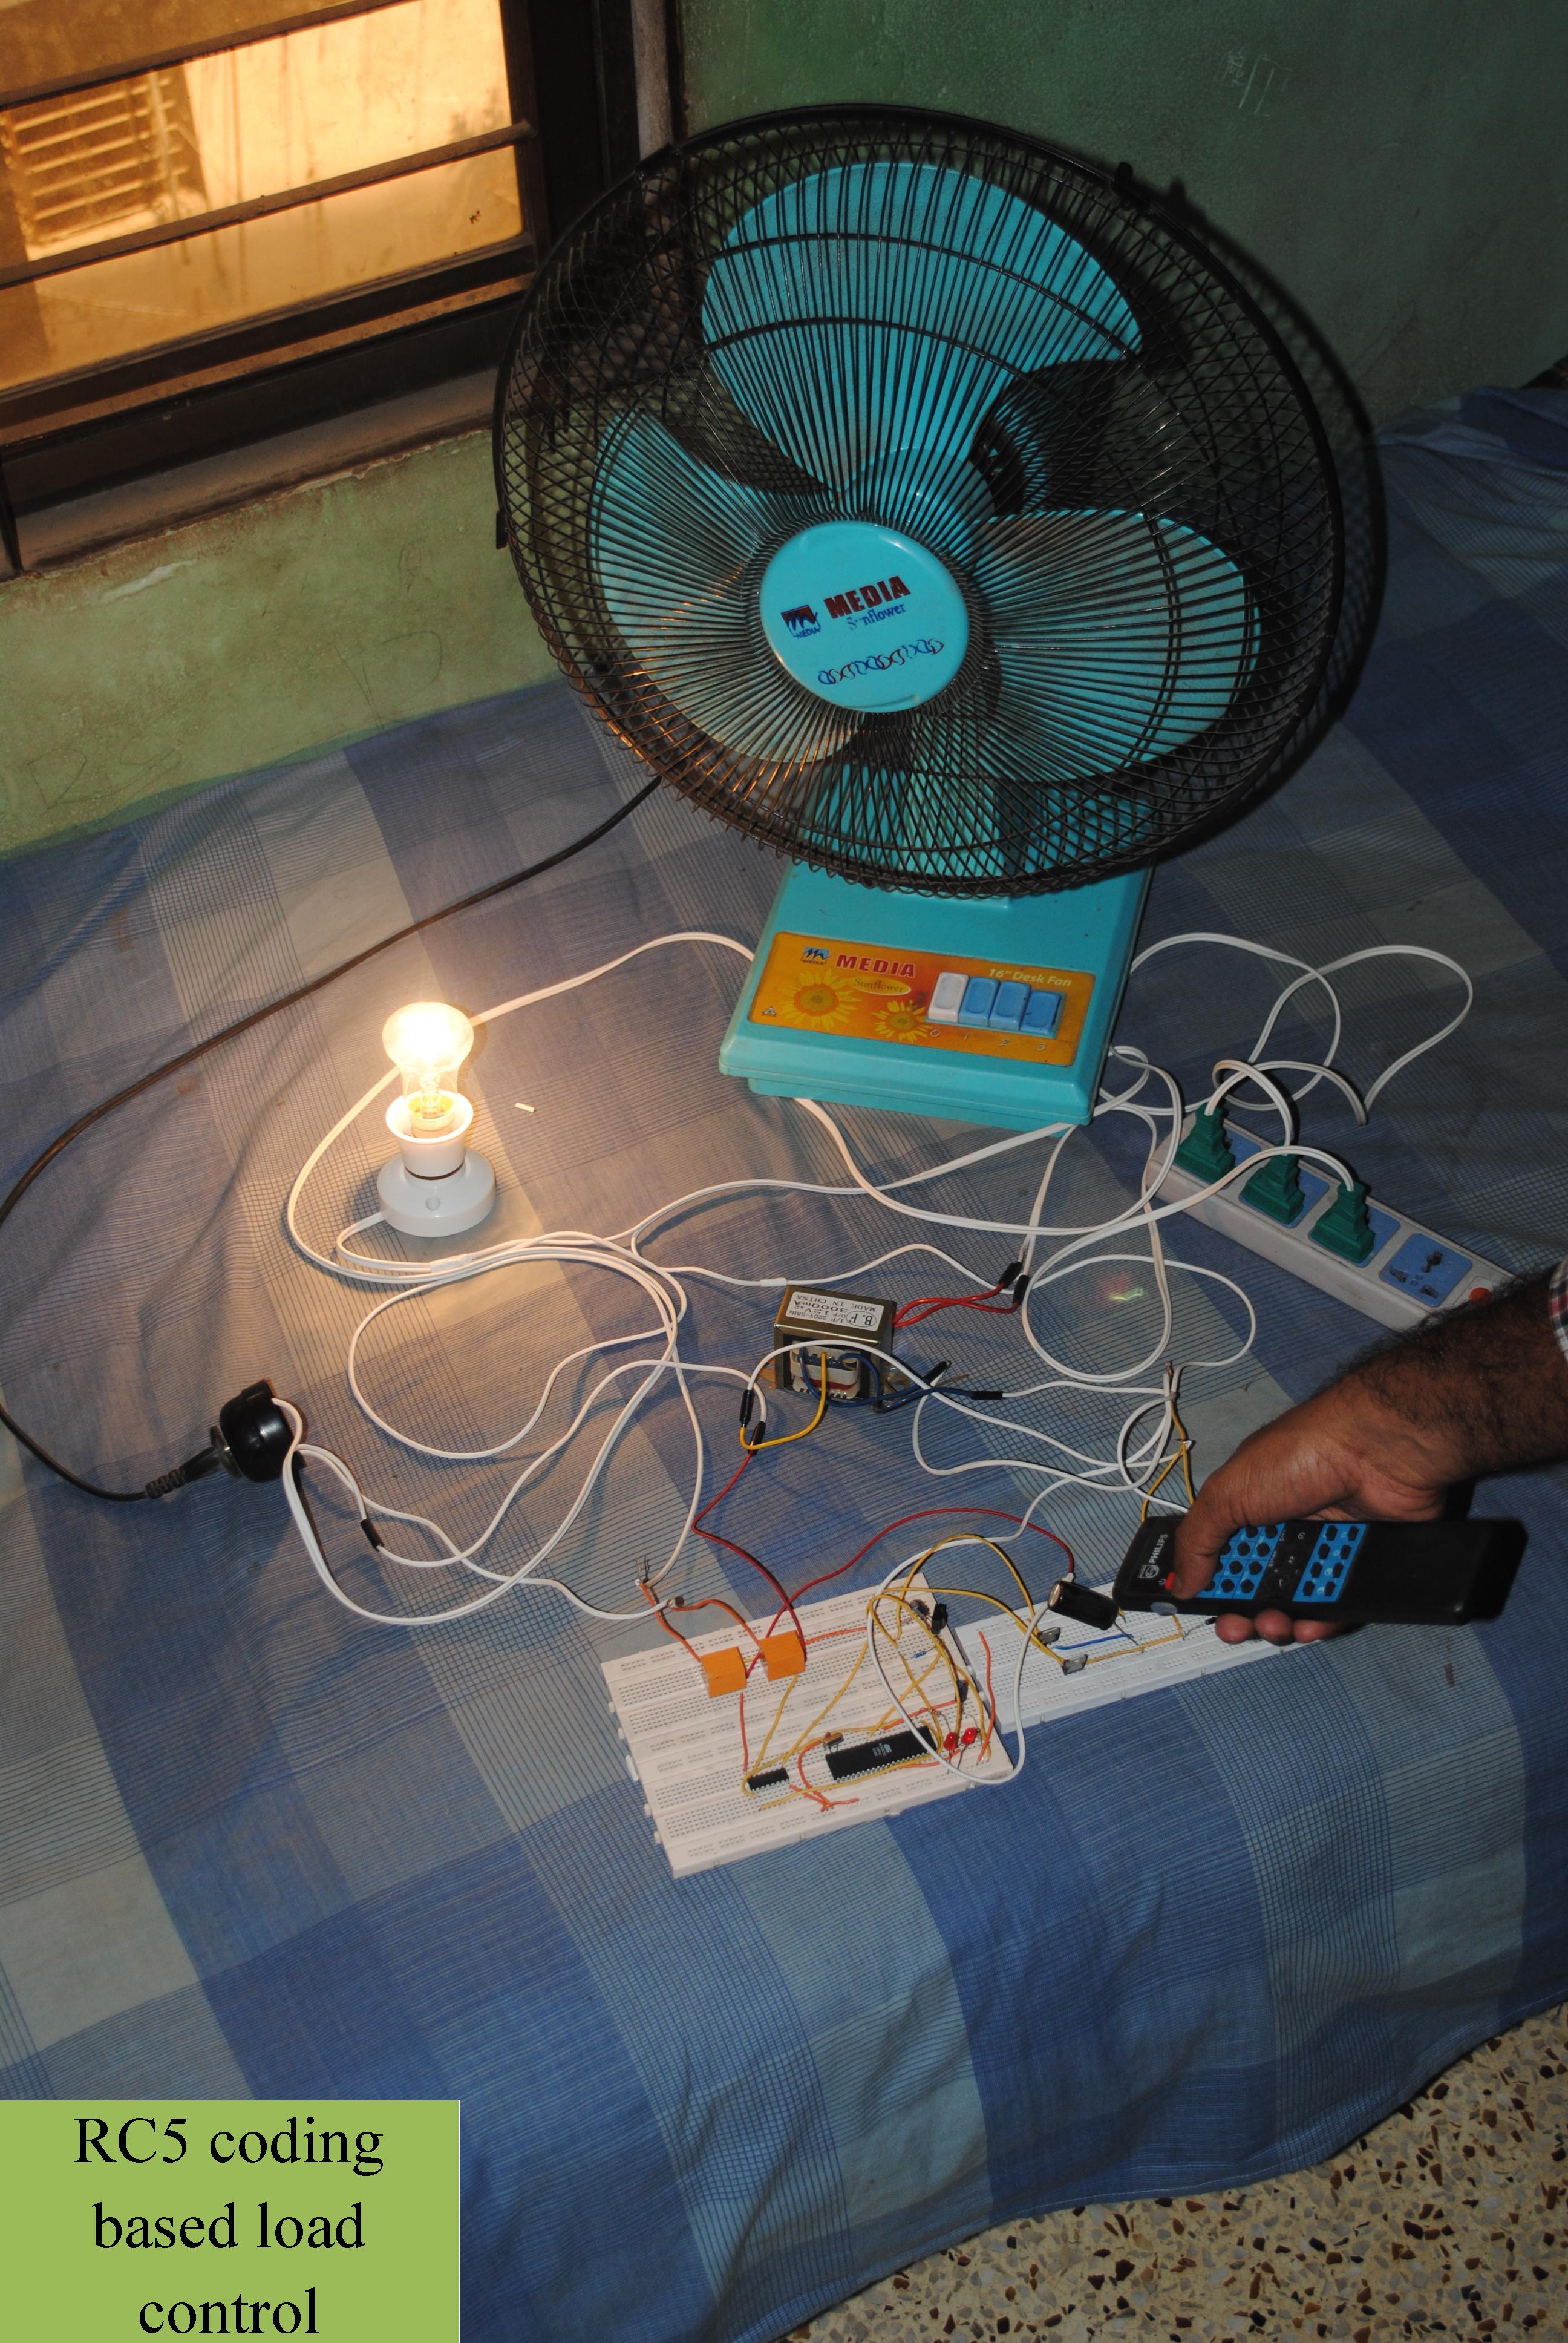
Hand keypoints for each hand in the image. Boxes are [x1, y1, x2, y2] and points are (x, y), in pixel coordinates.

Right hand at [1169, 1376, 1457, 1644]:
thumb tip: (1179, 1584)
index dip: (1210, 1585)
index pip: (1221, 1557)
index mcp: (1247, 1509)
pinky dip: (1321, 1621)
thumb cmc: (1301, 1456)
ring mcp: (1322, 1548)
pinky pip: (1336, 1606)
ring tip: (1276, 1624)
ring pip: (1295, 1603)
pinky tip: (1309, 1626)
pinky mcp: (1356, 1565)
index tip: (1202, 1607)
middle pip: (1256, 1587)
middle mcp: (1283, 1530)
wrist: (1377, 1451)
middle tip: (1238, 1625)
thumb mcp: (1228, 1494)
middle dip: (1242, 1612)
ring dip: (1279, 1623)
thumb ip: (1197, 1540)